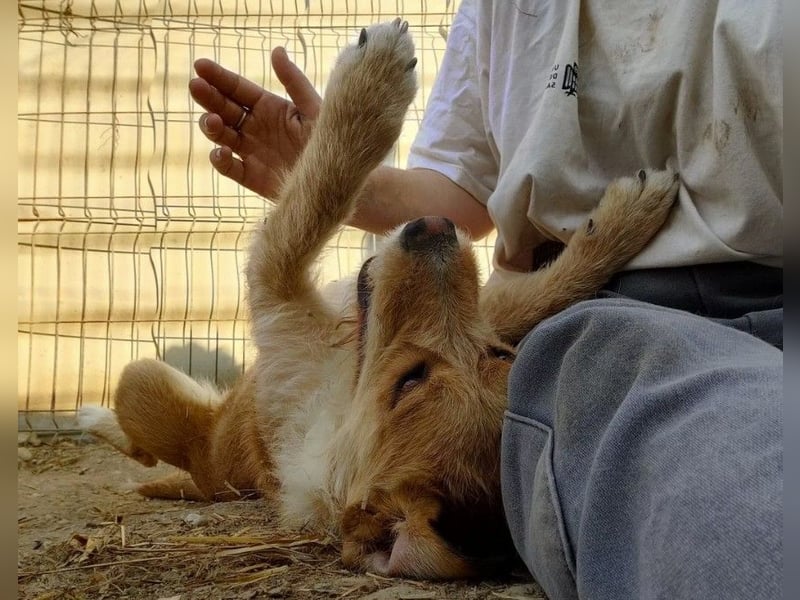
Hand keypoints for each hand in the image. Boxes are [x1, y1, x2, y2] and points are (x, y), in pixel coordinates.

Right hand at [189, 49, 320, 198]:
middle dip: (208, 97)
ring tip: (213, 121)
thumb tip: (276, 50)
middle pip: (224, 108)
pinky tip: (221, 151)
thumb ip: (294, 82)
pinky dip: (220, 159)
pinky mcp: (251, 176)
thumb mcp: (313, 108)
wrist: (339, 178)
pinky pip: (229, 167)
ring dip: (211, 126)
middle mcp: (256, 127)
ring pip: (221, 135)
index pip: (237, 89)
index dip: (219, 77)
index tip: (200, 66)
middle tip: (197, 87)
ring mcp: (251, 151)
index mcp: (269, 107)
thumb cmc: (330, 141)